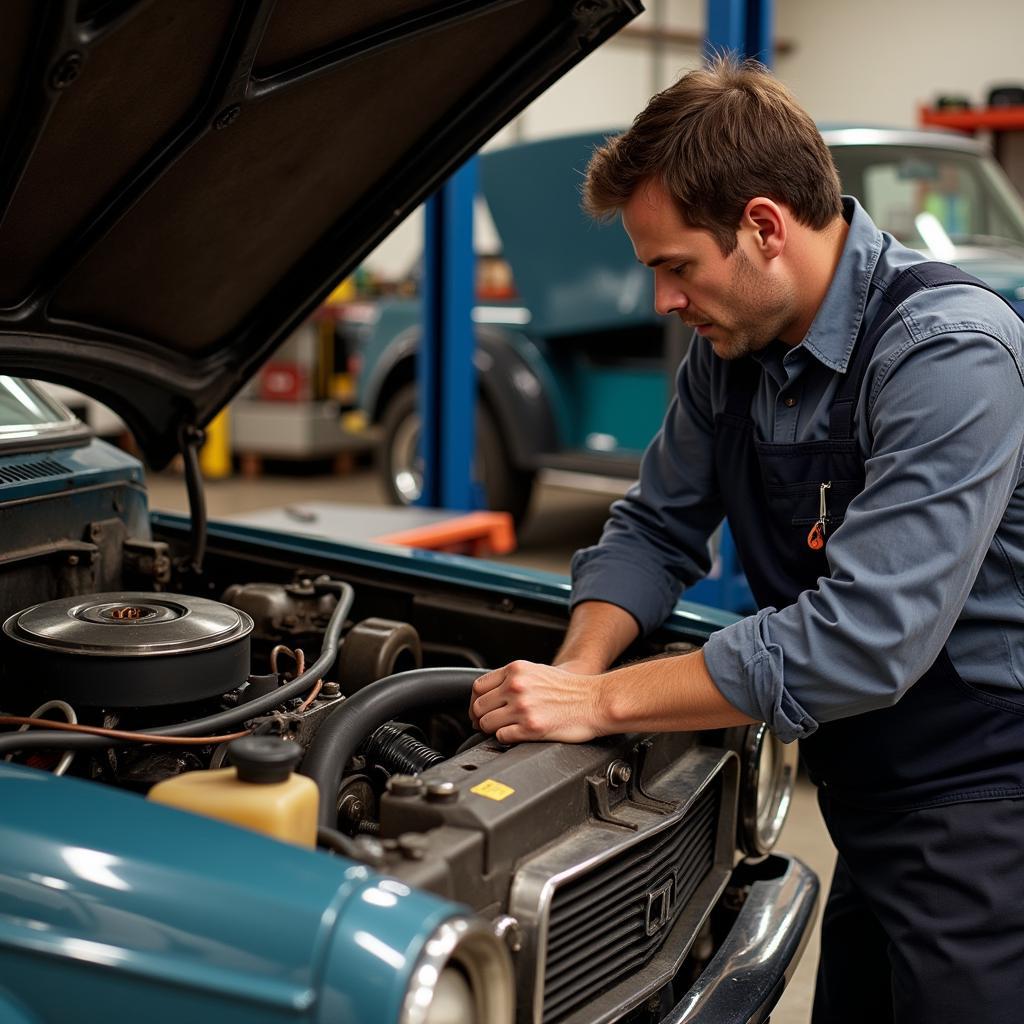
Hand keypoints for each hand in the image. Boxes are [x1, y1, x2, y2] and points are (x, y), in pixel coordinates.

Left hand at [469, 660, 607, 743]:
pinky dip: (505, 739)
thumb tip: (489, 696)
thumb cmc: (571, 689)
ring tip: (504, 730)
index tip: (479, 711)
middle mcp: (516, 687)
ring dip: (492, 730)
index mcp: (516, 670)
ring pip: (486, 724)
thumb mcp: (537, 672)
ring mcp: (523, 707)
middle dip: (480, 718)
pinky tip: (516, 735)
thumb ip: (512, 680)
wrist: (596, 701)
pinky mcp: (531, 728)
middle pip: (478, 707)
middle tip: (488, 725)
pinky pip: (502, 737)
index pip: (478, 687)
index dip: (475, 702)